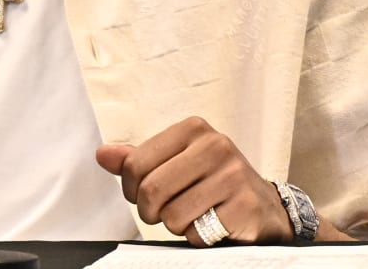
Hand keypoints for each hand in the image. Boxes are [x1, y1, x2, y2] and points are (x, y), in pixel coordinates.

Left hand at [95, 116, 293, 245]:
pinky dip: (197, 237)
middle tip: (163, 212)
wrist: (265, 207)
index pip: (136, 164)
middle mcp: (216, 146)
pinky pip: (198, 233)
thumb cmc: (213, 182)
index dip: (131, 189)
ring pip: (173, 215)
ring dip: (176, 225)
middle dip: (151, 211)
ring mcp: (233, 176)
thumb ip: (138, 159)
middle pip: (152, 190)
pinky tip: (212, 224)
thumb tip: (102, 155)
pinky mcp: (245, 206)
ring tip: (192, 215)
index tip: (141, 195)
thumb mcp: (176, 162)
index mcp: (193, 129)